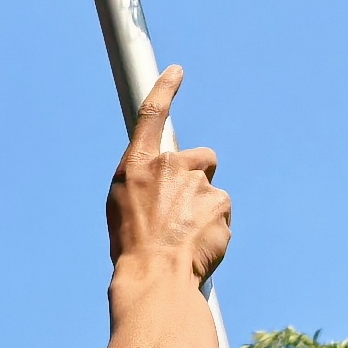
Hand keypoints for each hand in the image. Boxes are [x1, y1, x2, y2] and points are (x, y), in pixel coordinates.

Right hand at [106, 70, 231, 347]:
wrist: (154, 275)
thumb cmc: (132, 249)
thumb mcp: (125, 209)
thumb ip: (147, 187)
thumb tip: (164, 189)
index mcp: (136, 166)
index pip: (151, 114)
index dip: (165, 89)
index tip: (177, 72)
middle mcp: (167, 166)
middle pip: (200, 158)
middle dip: (199, 179)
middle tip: (183, 213)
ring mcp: (195, 182)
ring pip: (212, 190)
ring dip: (205, 209)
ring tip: (185, 239)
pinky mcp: (220, 201)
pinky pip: (223, 211)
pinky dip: (215, 228)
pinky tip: (198, 246)